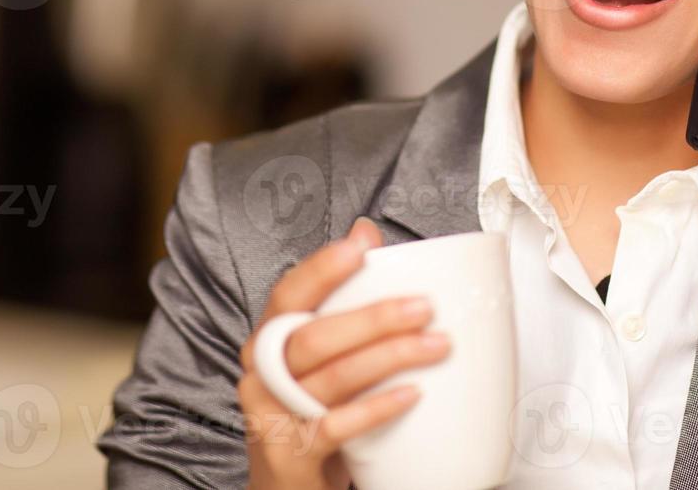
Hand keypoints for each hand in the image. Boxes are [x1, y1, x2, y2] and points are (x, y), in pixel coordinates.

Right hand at [238, 217, 451, 489]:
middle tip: (424, 306)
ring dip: (388, 357)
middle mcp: (263, 373)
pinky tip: (411, 395)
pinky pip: (337, 426)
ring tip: (434, 346)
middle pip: (313, 337)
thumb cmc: (310, 408)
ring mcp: (273, 414)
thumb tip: (366, 232)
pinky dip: (376, 408)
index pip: (288, 294)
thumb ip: (340, 297)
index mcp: (270, 339)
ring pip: (331, 378)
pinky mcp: (291, 453)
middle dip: (373, 318)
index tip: (361, 247)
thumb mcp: (321, 353)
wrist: (287, 484)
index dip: (322, 268)